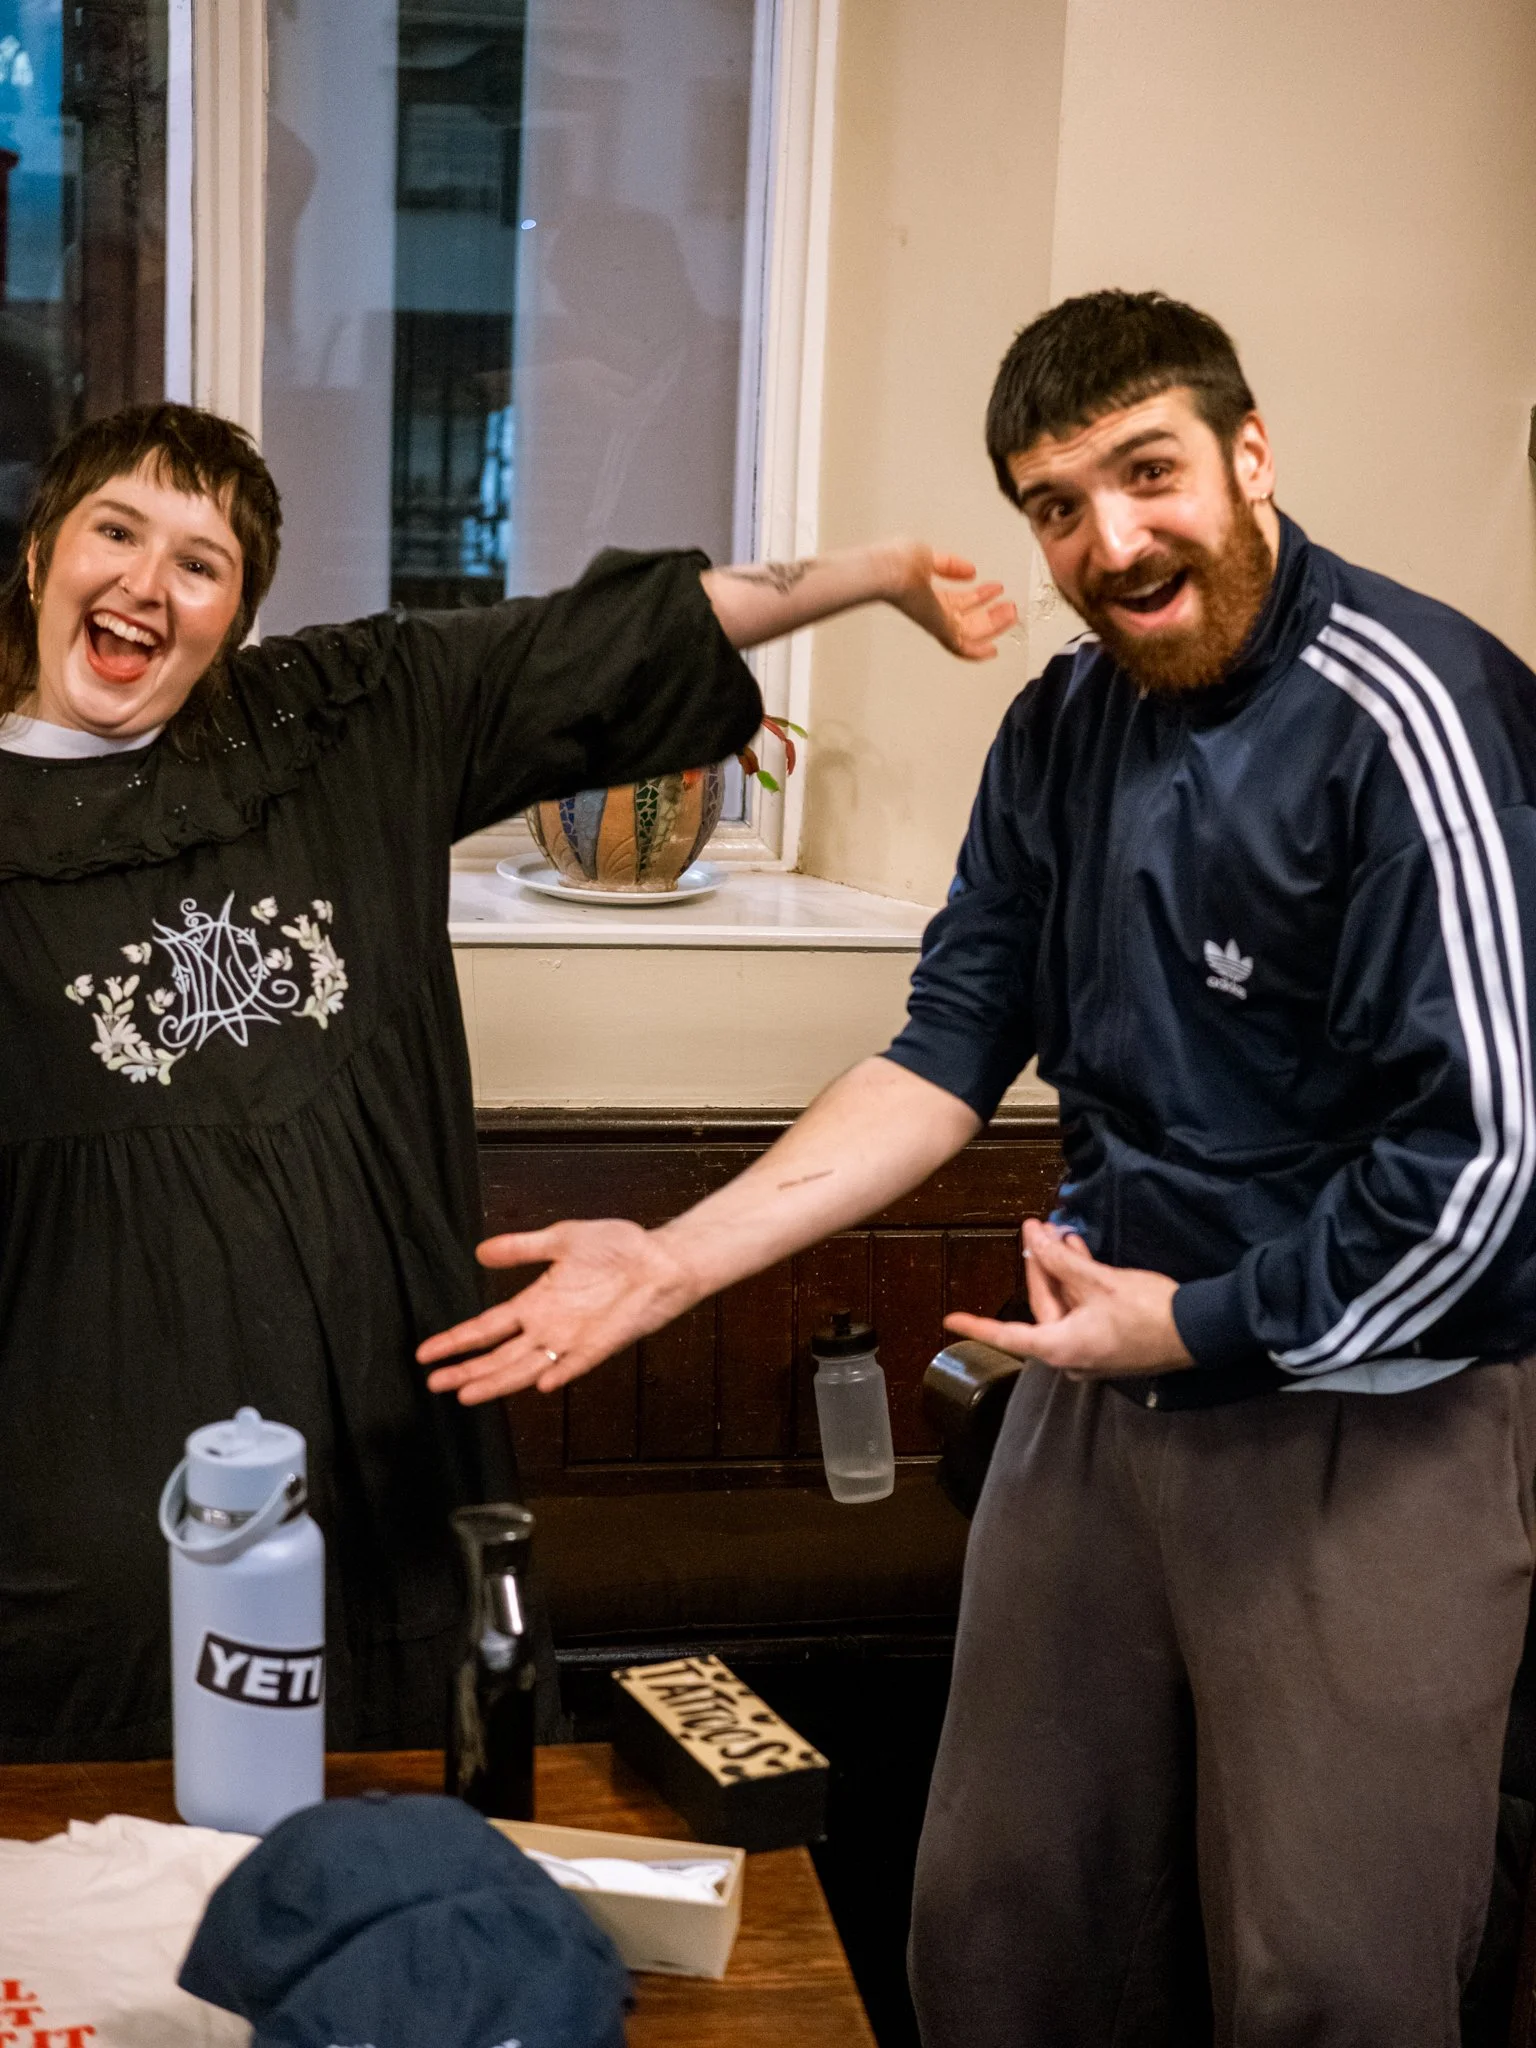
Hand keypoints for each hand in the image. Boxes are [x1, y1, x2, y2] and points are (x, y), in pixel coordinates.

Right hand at [416, 1220, 699, 1404]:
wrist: (660, 1258)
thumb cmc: (617, 1248)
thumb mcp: (562, 1239)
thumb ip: (522, 1248)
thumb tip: (480, 1252)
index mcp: (535, 1303)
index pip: (487, 1328)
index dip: (456, 1340)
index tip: (425, 1353)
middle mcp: (548, 1328)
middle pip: (498, 1356)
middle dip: (465, 1370)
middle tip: (433, 1383)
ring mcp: (573, 1340)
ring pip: (526, 1368)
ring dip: (497, 1382)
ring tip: (465, 1395)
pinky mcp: (601, 1345)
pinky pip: (577, 1364)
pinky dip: (559, 1374)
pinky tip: (538, 1385)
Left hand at [885, 542, 1017, 660]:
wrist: (890, 571)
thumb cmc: (897, 562)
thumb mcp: (929, 556)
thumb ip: (949, 565)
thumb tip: (971, 570)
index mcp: (929, 594)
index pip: (960, 599)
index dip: (980, 595)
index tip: (997, 588)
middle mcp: (933, 610)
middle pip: (968, 618)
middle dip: (991, 613)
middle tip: (1009, 607)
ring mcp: (936, 621)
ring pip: (970, 632)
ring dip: (993, 625)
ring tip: (1011, 614)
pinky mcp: (939, 630)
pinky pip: (960, 647)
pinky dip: (977, 651)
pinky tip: (992, 650)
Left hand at [943, 1218, 1193, 1376]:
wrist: (1199, 1330)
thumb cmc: (1149, 1311)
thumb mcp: (1100, 1281)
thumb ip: (1061, 1261)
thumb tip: (1034, 1238)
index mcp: (1062, 1347)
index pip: (1008, 1336)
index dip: (977, 1326)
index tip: (950, 1321)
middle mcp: (1072, 1358)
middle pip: (1042, 1310)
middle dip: (1039, 1269)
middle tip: (1035, 1231)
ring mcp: (1092, 1356)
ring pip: (1064, 1310)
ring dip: (1062, 1275)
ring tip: (1063, 1237)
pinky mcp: (1109, 1347)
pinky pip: (1082, 1316)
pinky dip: (1079, 1289)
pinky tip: (1083, 1258)